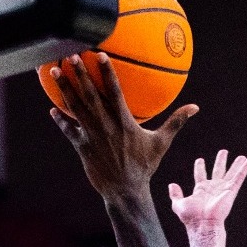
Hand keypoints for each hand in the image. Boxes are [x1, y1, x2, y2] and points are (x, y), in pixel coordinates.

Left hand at [49, 53, 197, 202]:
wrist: (125, 191)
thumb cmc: (144, 165)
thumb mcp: (161, 143)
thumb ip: (176, 122)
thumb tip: (195, 107)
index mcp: (124, 122)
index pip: (114, 92)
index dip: (106, 72)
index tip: (99, 55)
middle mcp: (105, 126)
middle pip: (90, 95)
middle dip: (80, 74)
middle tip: (70, 56)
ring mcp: (91, 136)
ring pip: (75, 108)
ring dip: (65, 89)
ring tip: (55, 72)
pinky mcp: (81, 147)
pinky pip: (68, 130)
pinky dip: (60, 120)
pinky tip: (51, 108)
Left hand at [169, 150, 246, 229]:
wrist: (203, 223)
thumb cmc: (191, 217)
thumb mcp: (178, 204)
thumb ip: (175, 195)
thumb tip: (171, 185)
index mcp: (201, 190)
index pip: (200, 175)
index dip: (200, 167)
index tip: (200, 160)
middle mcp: (213, 188)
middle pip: (218, 171)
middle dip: (221, 161)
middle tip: (223, 152)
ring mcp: (223, 189)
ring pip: (232, 173)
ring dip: (237, 164)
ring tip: (242, 156)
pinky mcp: (231, 190)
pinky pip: (240, 176)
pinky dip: (246, 167)